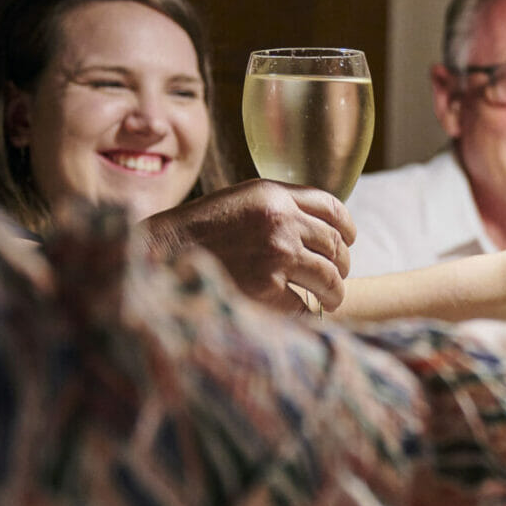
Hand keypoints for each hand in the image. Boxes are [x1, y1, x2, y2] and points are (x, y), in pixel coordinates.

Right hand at [139, 180, 354, 311]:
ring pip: (329, 276)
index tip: (349, 241)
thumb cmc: (194, 234)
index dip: (346, 228)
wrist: (156, 257)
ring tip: (331, 300)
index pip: (332, 208)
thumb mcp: (237, 203)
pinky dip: (303, 310)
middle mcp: (280, 219)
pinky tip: (297, 311)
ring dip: (335, 292)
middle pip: (335, 245)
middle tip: (337, 278)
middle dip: (341, 264)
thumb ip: (276, 209)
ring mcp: (276, 252)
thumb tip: (319, 232)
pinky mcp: (267, 285)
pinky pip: (303, 303)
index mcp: (273, 194)